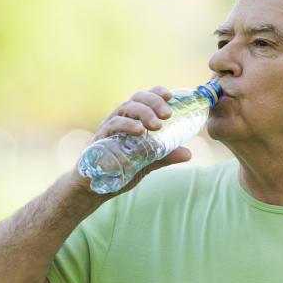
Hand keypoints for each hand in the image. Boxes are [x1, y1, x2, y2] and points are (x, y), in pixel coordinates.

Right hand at [71, 86, 191, 194]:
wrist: (93, 189)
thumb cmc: (119, 170)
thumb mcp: (147, 162)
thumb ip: (165, 156)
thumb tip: (188, 153)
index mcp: (131, 120)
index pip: (144, 99)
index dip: (156, 93)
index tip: (170, 96)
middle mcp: (120, 119)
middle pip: (136, 99)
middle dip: (153, 102)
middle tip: (168, 114)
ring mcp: (108, 128)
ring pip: (124, 108)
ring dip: (143, 112)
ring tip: (157, 125)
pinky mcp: (99, 139)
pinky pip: (112, 125)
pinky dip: (127, 125)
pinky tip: (139, 131)